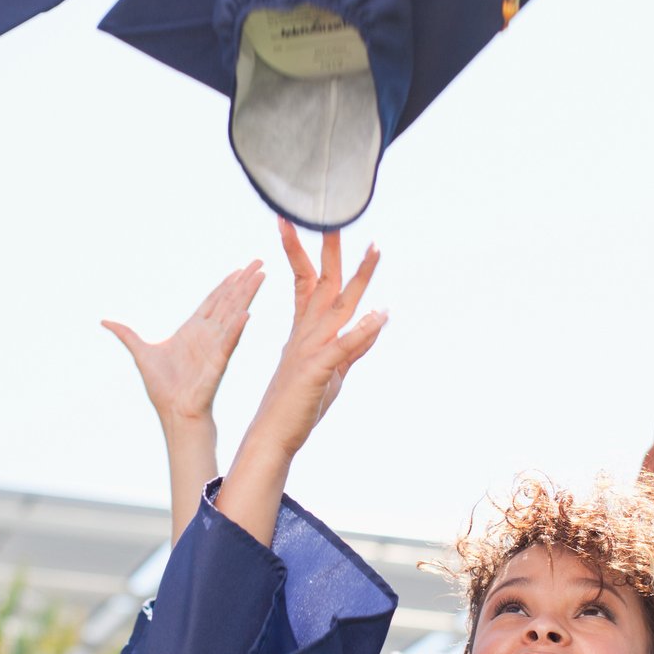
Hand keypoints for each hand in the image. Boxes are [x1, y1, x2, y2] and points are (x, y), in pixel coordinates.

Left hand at [102, 260, 264, 425]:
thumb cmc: (162, 387)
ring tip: (260, 276)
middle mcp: (208, 334)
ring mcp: (215, 346)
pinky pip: (229, 342)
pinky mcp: (218, 362)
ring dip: (246, 295)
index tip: (240, 269)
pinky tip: (246, 314)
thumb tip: (105, 321)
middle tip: (259, 262)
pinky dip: (237, 328)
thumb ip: (127, 334)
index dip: (226, 284)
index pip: (213, 301)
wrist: (173, 412)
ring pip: (234, 314)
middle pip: (229, 301)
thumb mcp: (141, 352)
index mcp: (193, 330)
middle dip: (243, 282)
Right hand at [243, 219, 385, 461]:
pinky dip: (363, 330)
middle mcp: (308, 332)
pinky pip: (345, 346)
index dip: (301, 250)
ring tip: (375, 249)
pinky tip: (380, 314)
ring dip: (360, 277)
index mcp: (305, 330)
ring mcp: (312, 349)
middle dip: (331, 248)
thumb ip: (354, 344)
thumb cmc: (299, 404)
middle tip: (335, 217)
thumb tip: (377, 320)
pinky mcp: (319, 370)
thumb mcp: (333, 370)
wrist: (273, 435)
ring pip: (339, 305)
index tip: (298, 222)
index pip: (305, 280)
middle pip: (323, 281)